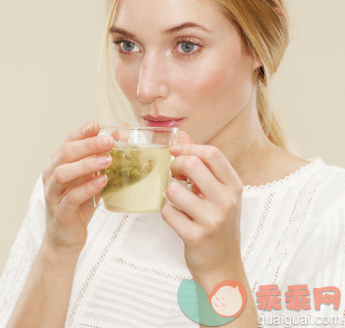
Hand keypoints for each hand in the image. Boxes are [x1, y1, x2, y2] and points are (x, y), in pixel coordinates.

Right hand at [42, 121, 115, 253]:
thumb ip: (104, 157)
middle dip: (88, 144)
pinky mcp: (60, 212)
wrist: (66, 238)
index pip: (68, 141)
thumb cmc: (80, 203)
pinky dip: (87, 187)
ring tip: (108, 160)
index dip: (81, 132)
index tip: (97, 124)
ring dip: (86, 164)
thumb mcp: (93, 177)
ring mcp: (53, 193)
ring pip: (63, 173)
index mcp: (59, 162)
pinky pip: (71, 197)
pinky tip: (103, 181)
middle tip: (109, 141)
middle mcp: (52, 174)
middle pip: (65, 153)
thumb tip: (123, 133)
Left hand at [161, 131, 243, 280]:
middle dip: (175, 166)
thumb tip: (181, 135)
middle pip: (192, 164)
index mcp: (234, 186)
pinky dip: (167, 213)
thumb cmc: (218, 224)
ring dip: (169, 193)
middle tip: (174, 175)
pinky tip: (177, 219)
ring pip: (174, 190)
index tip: (176, 151)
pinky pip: (168, 212)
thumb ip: (201, 162)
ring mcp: (212, 220)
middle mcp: (227, 201)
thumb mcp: (218, 192)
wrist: (223, 265)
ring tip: (178, 201)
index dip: (189, 147)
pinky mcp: (196, 236)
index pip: (211, 153)